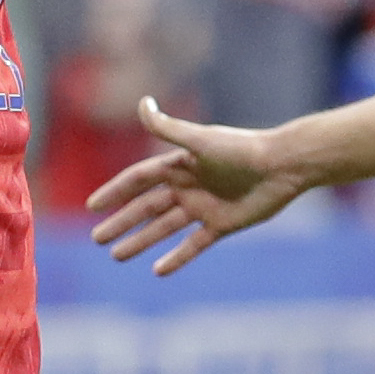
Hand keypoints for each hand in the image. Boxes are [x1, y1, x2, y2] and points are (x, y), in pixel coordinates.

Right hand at [86, 98, 309, 275]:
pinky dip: (176, 258)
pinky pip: (194, 245)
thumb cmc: (241, 149)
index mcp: (180, 164)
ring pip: (164, 228)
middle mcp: (188, 186)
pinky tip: (157, 270)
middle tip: (97, 238)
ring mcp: (204, 206)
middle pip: (146, 207)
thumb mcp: (200, 139)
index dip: (115, 191)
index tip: (92, 206)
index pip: (139, 180)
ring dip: (140, 241)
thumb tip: (142, 102)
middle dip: (121, 221)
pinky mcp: (222, 225)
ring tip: (117, 256)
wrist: (282, 166)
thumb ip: (169, 127)